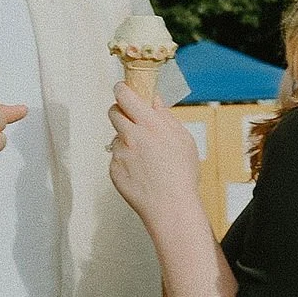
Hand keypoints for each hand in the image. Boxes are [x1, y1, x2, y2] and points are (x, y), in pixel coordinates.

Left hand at [108, 83, 203, 233]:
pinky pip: (116, 159)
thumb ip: (166, 117)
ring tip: (146, 158)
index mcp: (150, 124)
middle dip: (121, 112)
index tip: (123, 89)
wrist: (171, 207)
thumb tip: (155, 101)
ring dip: (126, 141)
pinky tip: (141, 173)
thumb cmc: (181, 175)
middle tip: (132, 121)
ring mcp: (120, 153)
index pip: (125, 95)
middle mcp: (131, 136)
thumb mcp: (183, 140)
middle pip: (113, 112)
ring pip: (116, 138)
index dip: (122, 89)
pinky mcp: (113, 170)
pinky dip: (125, 162)